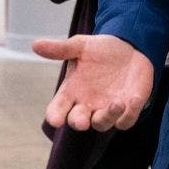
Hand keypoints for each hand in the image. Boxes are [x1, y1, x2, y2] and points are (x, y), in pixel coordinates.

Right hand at [33, 34, 153, 130]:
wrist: (129, 48)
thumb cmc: (100, 50)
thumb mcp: (81, 46)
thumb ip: (61, 49)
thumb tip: (36, 44)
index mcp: (71, 92)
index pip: (57, 109)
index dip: (55, 116)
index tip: (55, 119)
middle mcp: (87, 105)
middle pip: (78, 121)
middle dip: (79, 122)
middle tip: (82, 121)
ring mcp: (107, 109)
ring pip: (103, 124)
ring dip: (108, 117)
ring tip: (117, 103)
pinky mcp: (128, 109)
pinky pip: (126, 120)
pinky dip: (129, 114)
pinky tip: (133, 99)